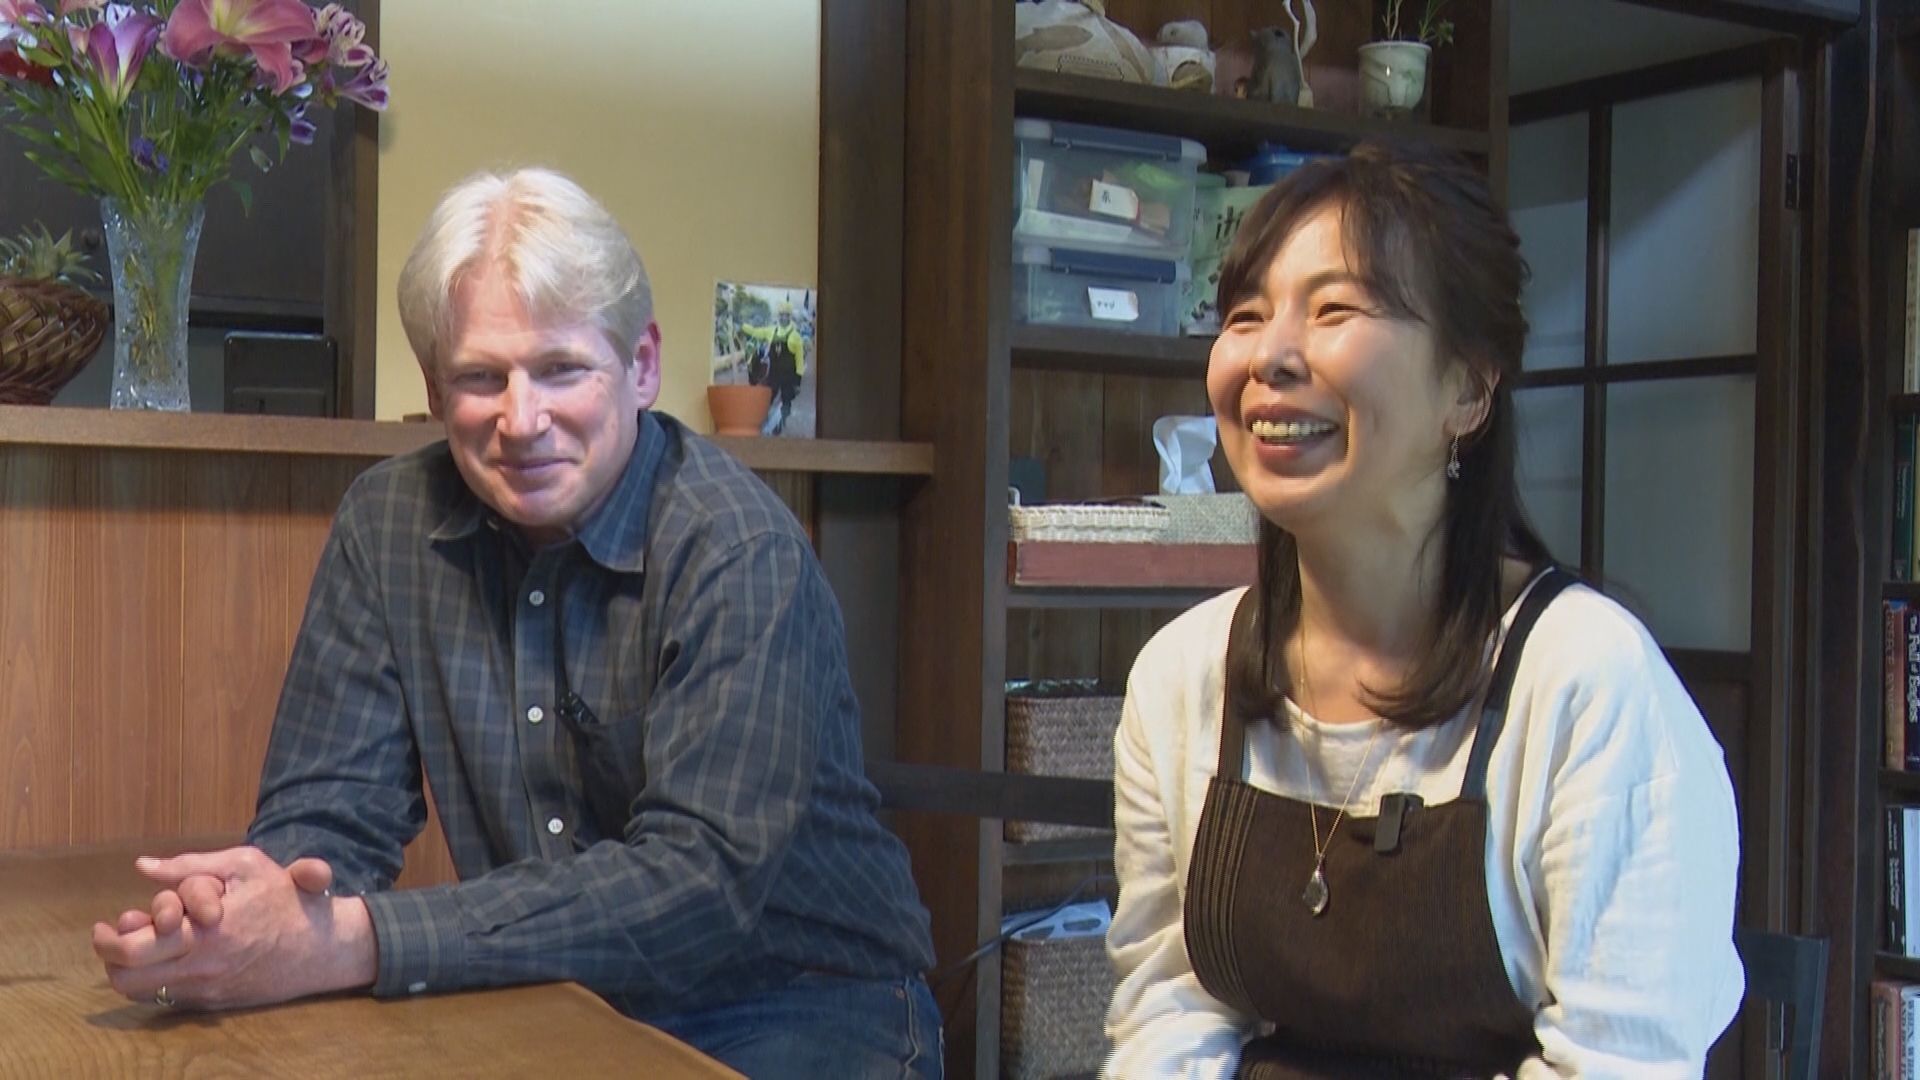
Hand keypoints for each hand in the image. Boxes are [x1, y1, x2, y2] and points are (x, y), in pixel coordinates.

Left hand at [90, 846, 376, 1010]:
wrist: (322, 948)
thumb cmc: (286, 899)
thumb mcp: (245, 866)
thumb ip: (190, 865)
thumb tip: (143, 866)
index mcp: (205, 931)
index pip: (133, 948)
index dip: (111, 936)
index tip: (114, 920)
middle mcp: (200, 966)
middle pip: (127, 976)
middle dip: (110, 953)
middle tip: (110, 934)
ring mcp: (205, 989)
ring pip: (141, 992)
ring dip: (129, 968)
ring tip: (137, 943)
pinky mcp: (212, 1003)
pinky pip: (164, 998)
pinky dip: (154, 978)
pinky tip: (164, 956)